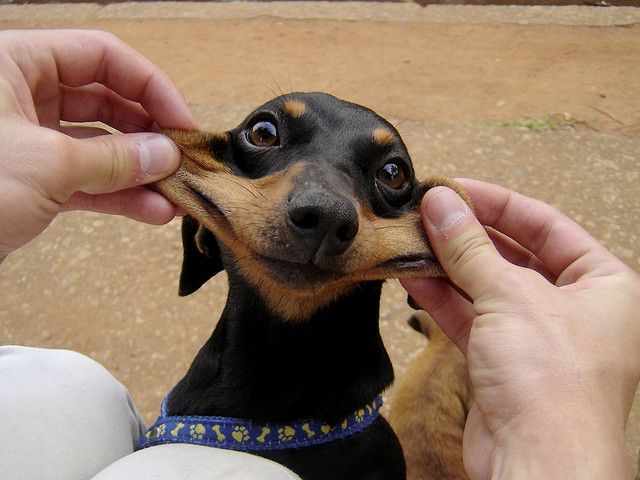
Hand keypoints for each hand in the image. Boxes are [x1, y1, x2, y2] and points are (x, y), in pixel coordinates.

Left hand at [0, 29, 196, 259]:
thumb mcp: (45, 166)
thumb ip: (114, 159)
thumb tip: (166, 154)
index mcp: (15, 64)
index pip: (102, 57)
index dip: (151, 86)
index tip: (182, 123)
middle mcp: (24, 96)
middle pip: (107, 102)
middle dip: (149, 135)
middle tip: (184, 162)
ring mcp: (29, 140)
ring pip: (100, 147)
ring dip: (140, 173)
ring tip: (177, 196)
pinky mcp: (31, 179)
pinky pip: (86, 180)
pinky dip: (118, 196)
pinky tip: (151, 211)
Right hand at [402, 180, 639, 478]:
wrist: (538, 463)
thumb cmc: (553, 382)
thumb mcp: (510, 296)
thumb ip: (470, 248)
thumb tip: (442, 203)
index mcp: (602, 284)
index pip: (547, 225)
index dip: (499, 204)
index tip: (457, 189)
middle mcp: (574, 307)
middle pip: (514, 254)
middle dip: (468, 235)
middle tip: (428, 214)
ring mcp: (536, 335)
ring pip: (487, 286)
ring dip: (449, 265)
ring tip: (413, 241)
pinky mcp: (503, 360)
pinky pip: (471, 316)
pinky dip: (443, 297)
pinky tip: (414, 277)